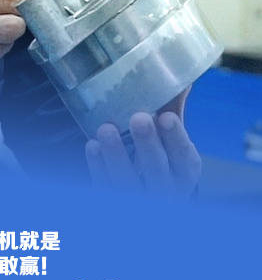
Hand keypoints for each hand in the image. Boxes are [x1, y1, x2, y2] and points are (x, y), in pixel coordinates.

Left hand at [85, 92, 200, 197]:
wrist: (144, 197)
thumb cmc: (159, 161)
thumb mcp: (169, 143)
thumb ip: (172, 111)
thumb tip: (179, 74)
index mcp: (184, 174)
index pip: (186, 160)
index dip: (177, 139)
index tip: (166, 117)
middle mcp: (166, 193)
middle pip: (158, 173)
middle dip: (148, 145)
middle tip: (138, 118)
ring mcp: (139, 204)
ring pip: (128, 185)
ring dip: (117, 156)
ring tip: (106, 129)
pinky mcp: (113, 205)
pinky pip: (105, 191)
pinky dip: (98, 169)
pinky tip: (92, 146)